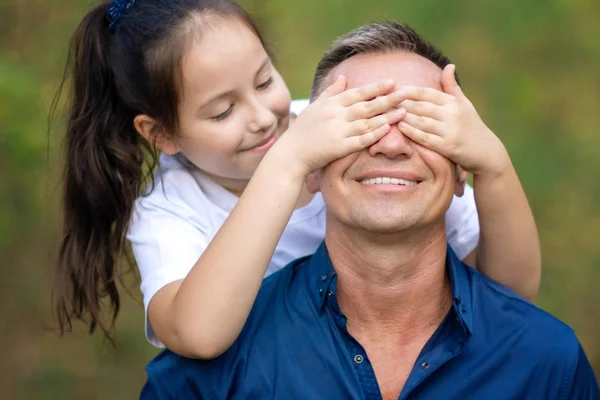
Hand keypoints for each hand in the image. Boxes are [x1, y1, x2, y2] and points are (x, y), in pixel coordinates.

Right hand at [276, 75, 406, 177]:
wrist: (291, 153)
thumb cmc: (303, 130)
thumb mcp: (316, 106)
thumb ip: (332, 92)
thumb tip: (344, 77)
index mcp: (331, 104)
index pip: (357, 93)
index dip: (376, 88)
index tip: (392, 82)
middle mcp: (336, 115)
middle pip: (366, 105)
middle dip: (387, 99)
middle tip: (405, 93)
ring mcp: (338, 131)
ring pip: (367, 121)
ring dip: (386, 116)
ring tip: (403, 111)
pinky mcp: (339, 148)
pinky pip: (361, 140)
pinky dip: (374, 134)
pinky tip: (387, 129)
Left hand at [397, 64, 508, 175]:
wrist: (486, 152)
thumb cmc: (472, 125)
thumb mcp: (464, 104)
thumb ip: (452, 86)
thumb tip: (449, 65)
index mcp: (453, 103)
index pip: (427, 93)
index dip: (408, 90)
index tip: (392, 87)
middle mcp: (452, 115)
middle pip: (420, 106)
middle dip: (400, 102)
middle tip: (383, 99)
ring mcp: (449, 131)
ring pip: (421, 121)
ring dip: (403, 116)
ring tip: (387, 111)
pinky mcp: (447, 147)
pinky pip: (425, 138)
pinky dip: (411, 132)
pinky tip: (399, 127)